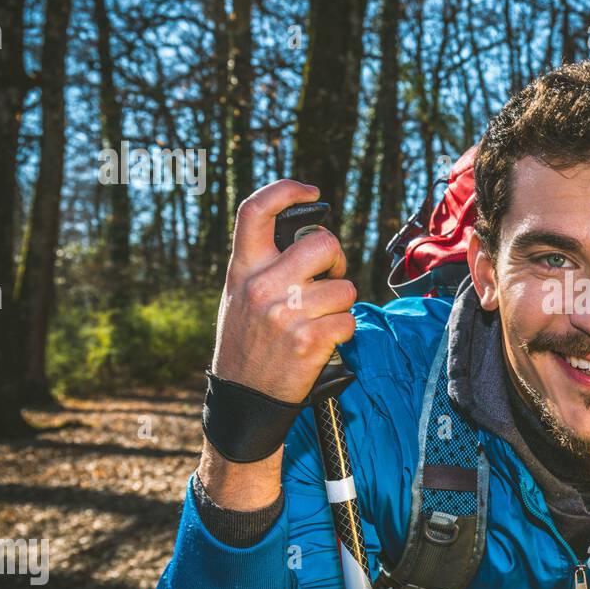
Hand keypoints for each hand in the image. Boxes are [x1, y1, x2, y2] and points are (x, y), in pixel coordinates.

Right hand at [211, 180, 356, 402]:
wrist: (243, 399)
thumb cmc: (248, 343)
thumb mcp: (239, 296)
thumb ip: (266, 265)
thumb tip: (313, 237)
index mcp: (242, 269)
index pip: (255, 211)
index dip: (285, 190)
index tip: (311, 192)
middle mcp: (261, 286)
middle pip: (324, 243)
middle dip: (338, 259)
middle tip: (331, 276)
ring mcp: (286, 314)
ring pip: (344, 288)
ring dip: (341, 305)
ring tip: (317, 320)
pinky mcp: (309, 341)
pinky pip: (349, 320)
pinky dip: (344, 332)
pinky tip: (323, 341)